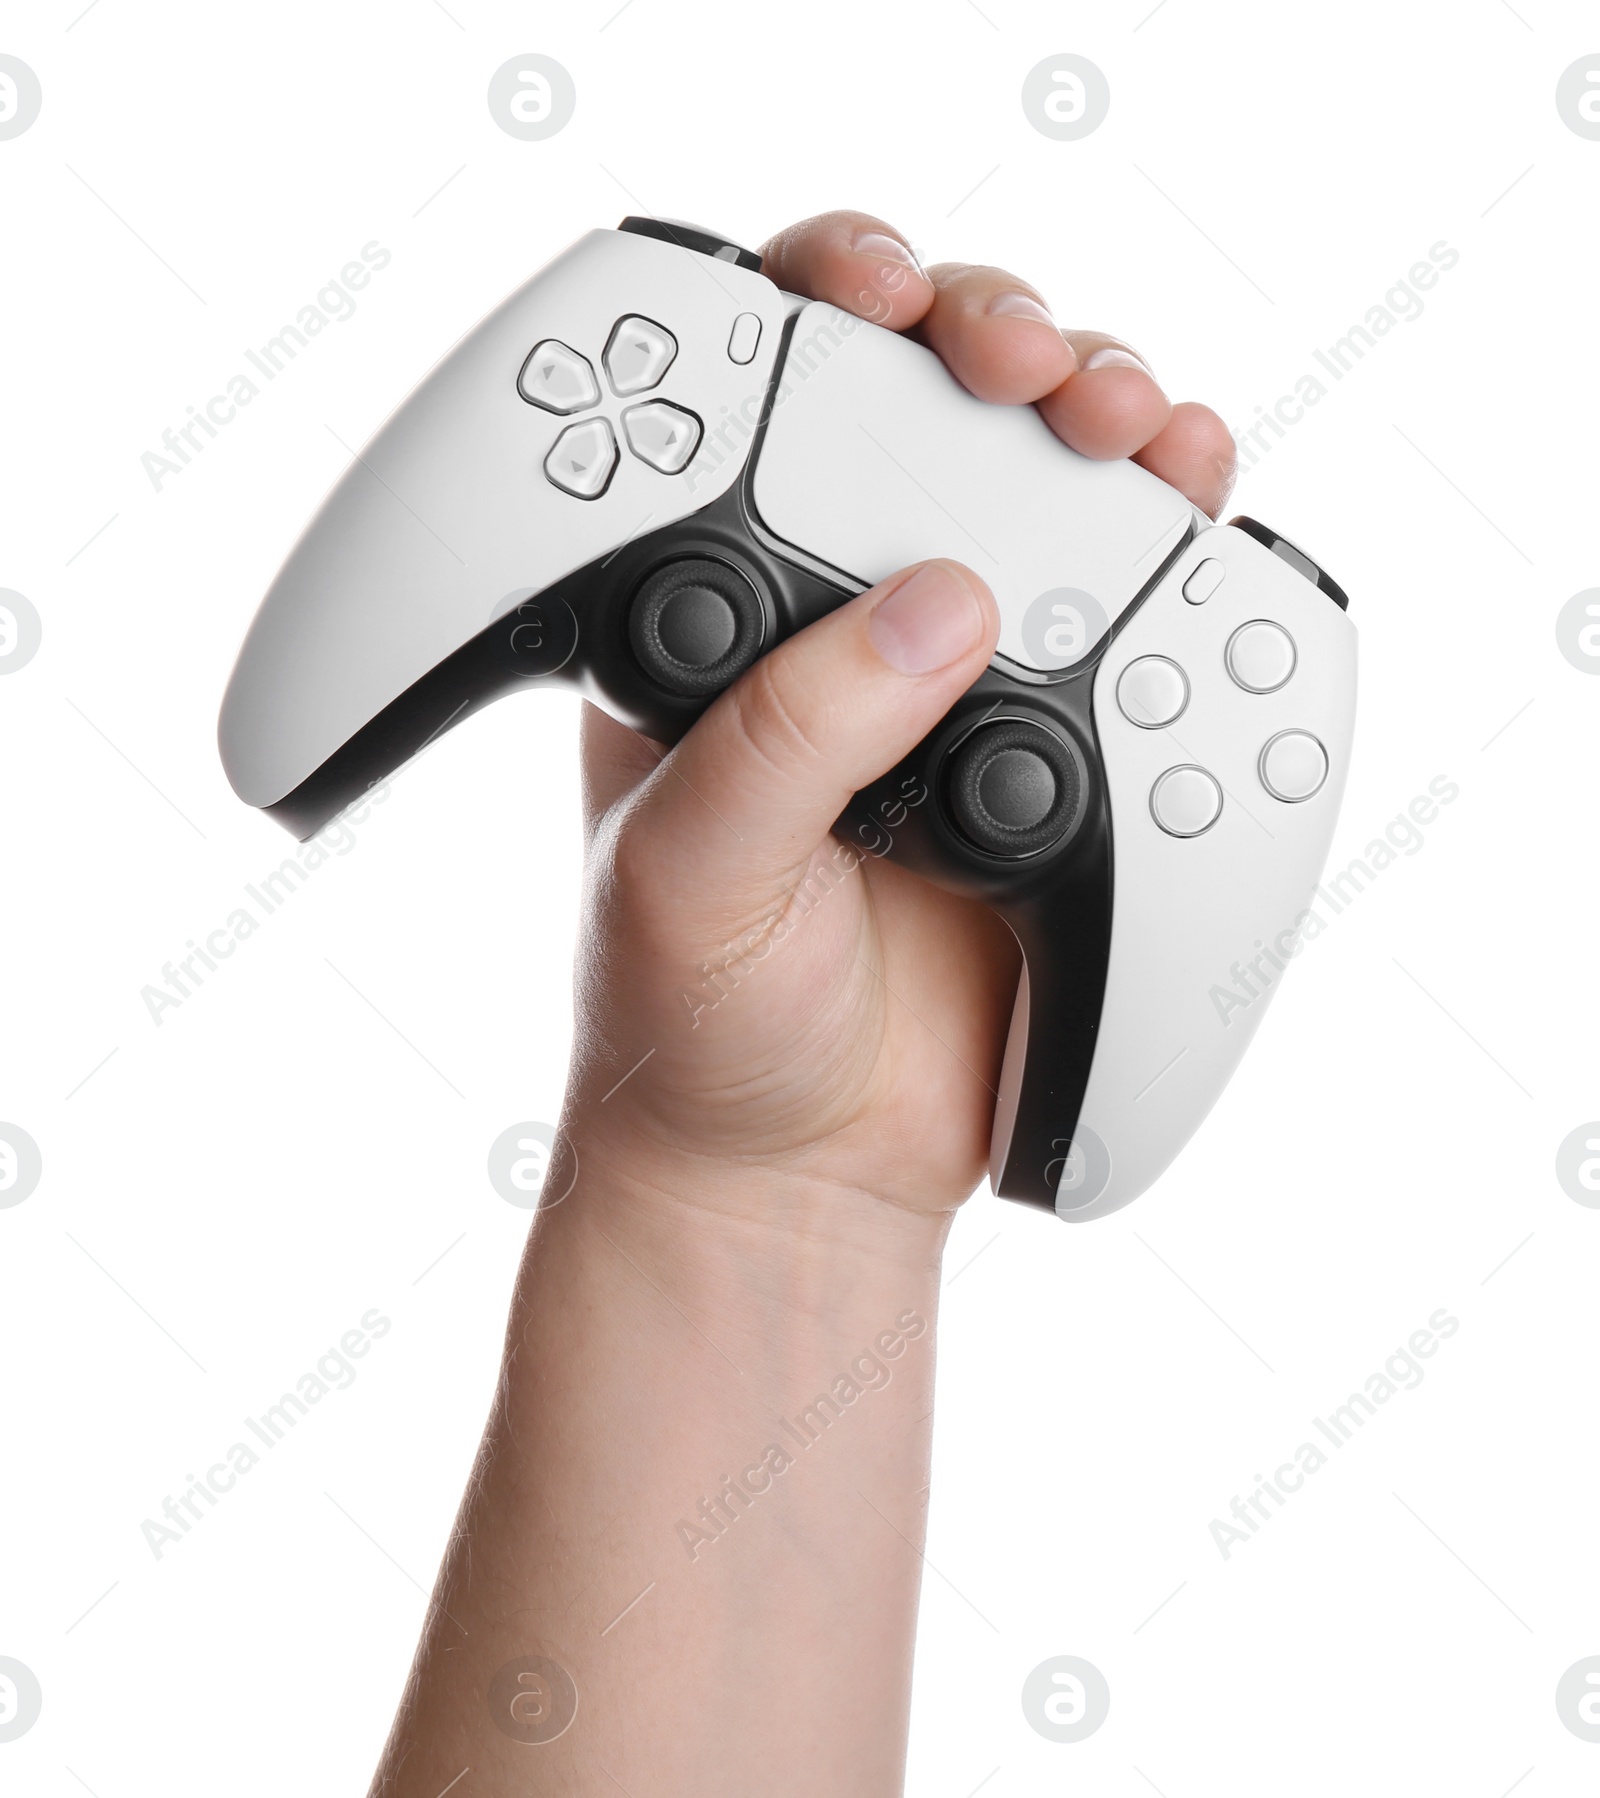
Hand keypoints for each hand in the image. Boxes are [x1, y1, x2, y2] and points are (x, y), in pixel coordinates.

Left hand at [559, 210, 1236, 1231]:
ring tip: (1144, 437)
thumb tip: (937, 610)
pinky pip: (1135, 630)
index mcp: (719, 615)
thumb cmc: (695, 1022)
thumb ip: (785, 737)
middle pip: (936, 413)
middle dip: (999, 349)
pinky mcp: (1062, 750)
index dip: (826, 307)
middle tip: (1035, 378)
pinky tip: (1194, 523)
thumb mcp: (686, 873)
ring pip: (1055, 500)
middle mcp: (846, 619)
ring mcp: (966, 681)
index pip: (765, 403)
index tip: (876, 299)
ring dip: (1112, 432)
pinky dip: (1179, 561)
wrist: (796, 1166)